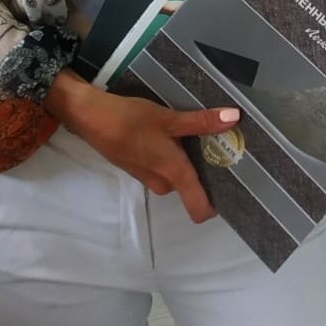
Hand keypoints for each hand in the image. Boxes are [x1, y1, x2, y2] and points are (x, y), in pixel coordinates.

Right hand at [45, 70, 238, 222]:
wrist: (90, 117)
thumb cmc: (131, 119)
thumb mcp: (168, 118)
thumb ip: (201, 121)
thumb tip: (234, 117)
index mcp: (173, 174)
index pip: (200, 209)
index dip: (217, 203)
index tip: (233, 184)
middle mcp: (163, 183)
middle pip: (192, 186)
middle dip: (204, 169)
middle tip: (220, 144)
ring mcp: (149, 177)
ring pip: (177, 174)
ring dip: (187, 159)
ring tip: (199, 133)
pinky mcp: (139, 167)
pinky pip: (164, 167)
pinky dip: (171, 154)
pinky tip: (173, 133)